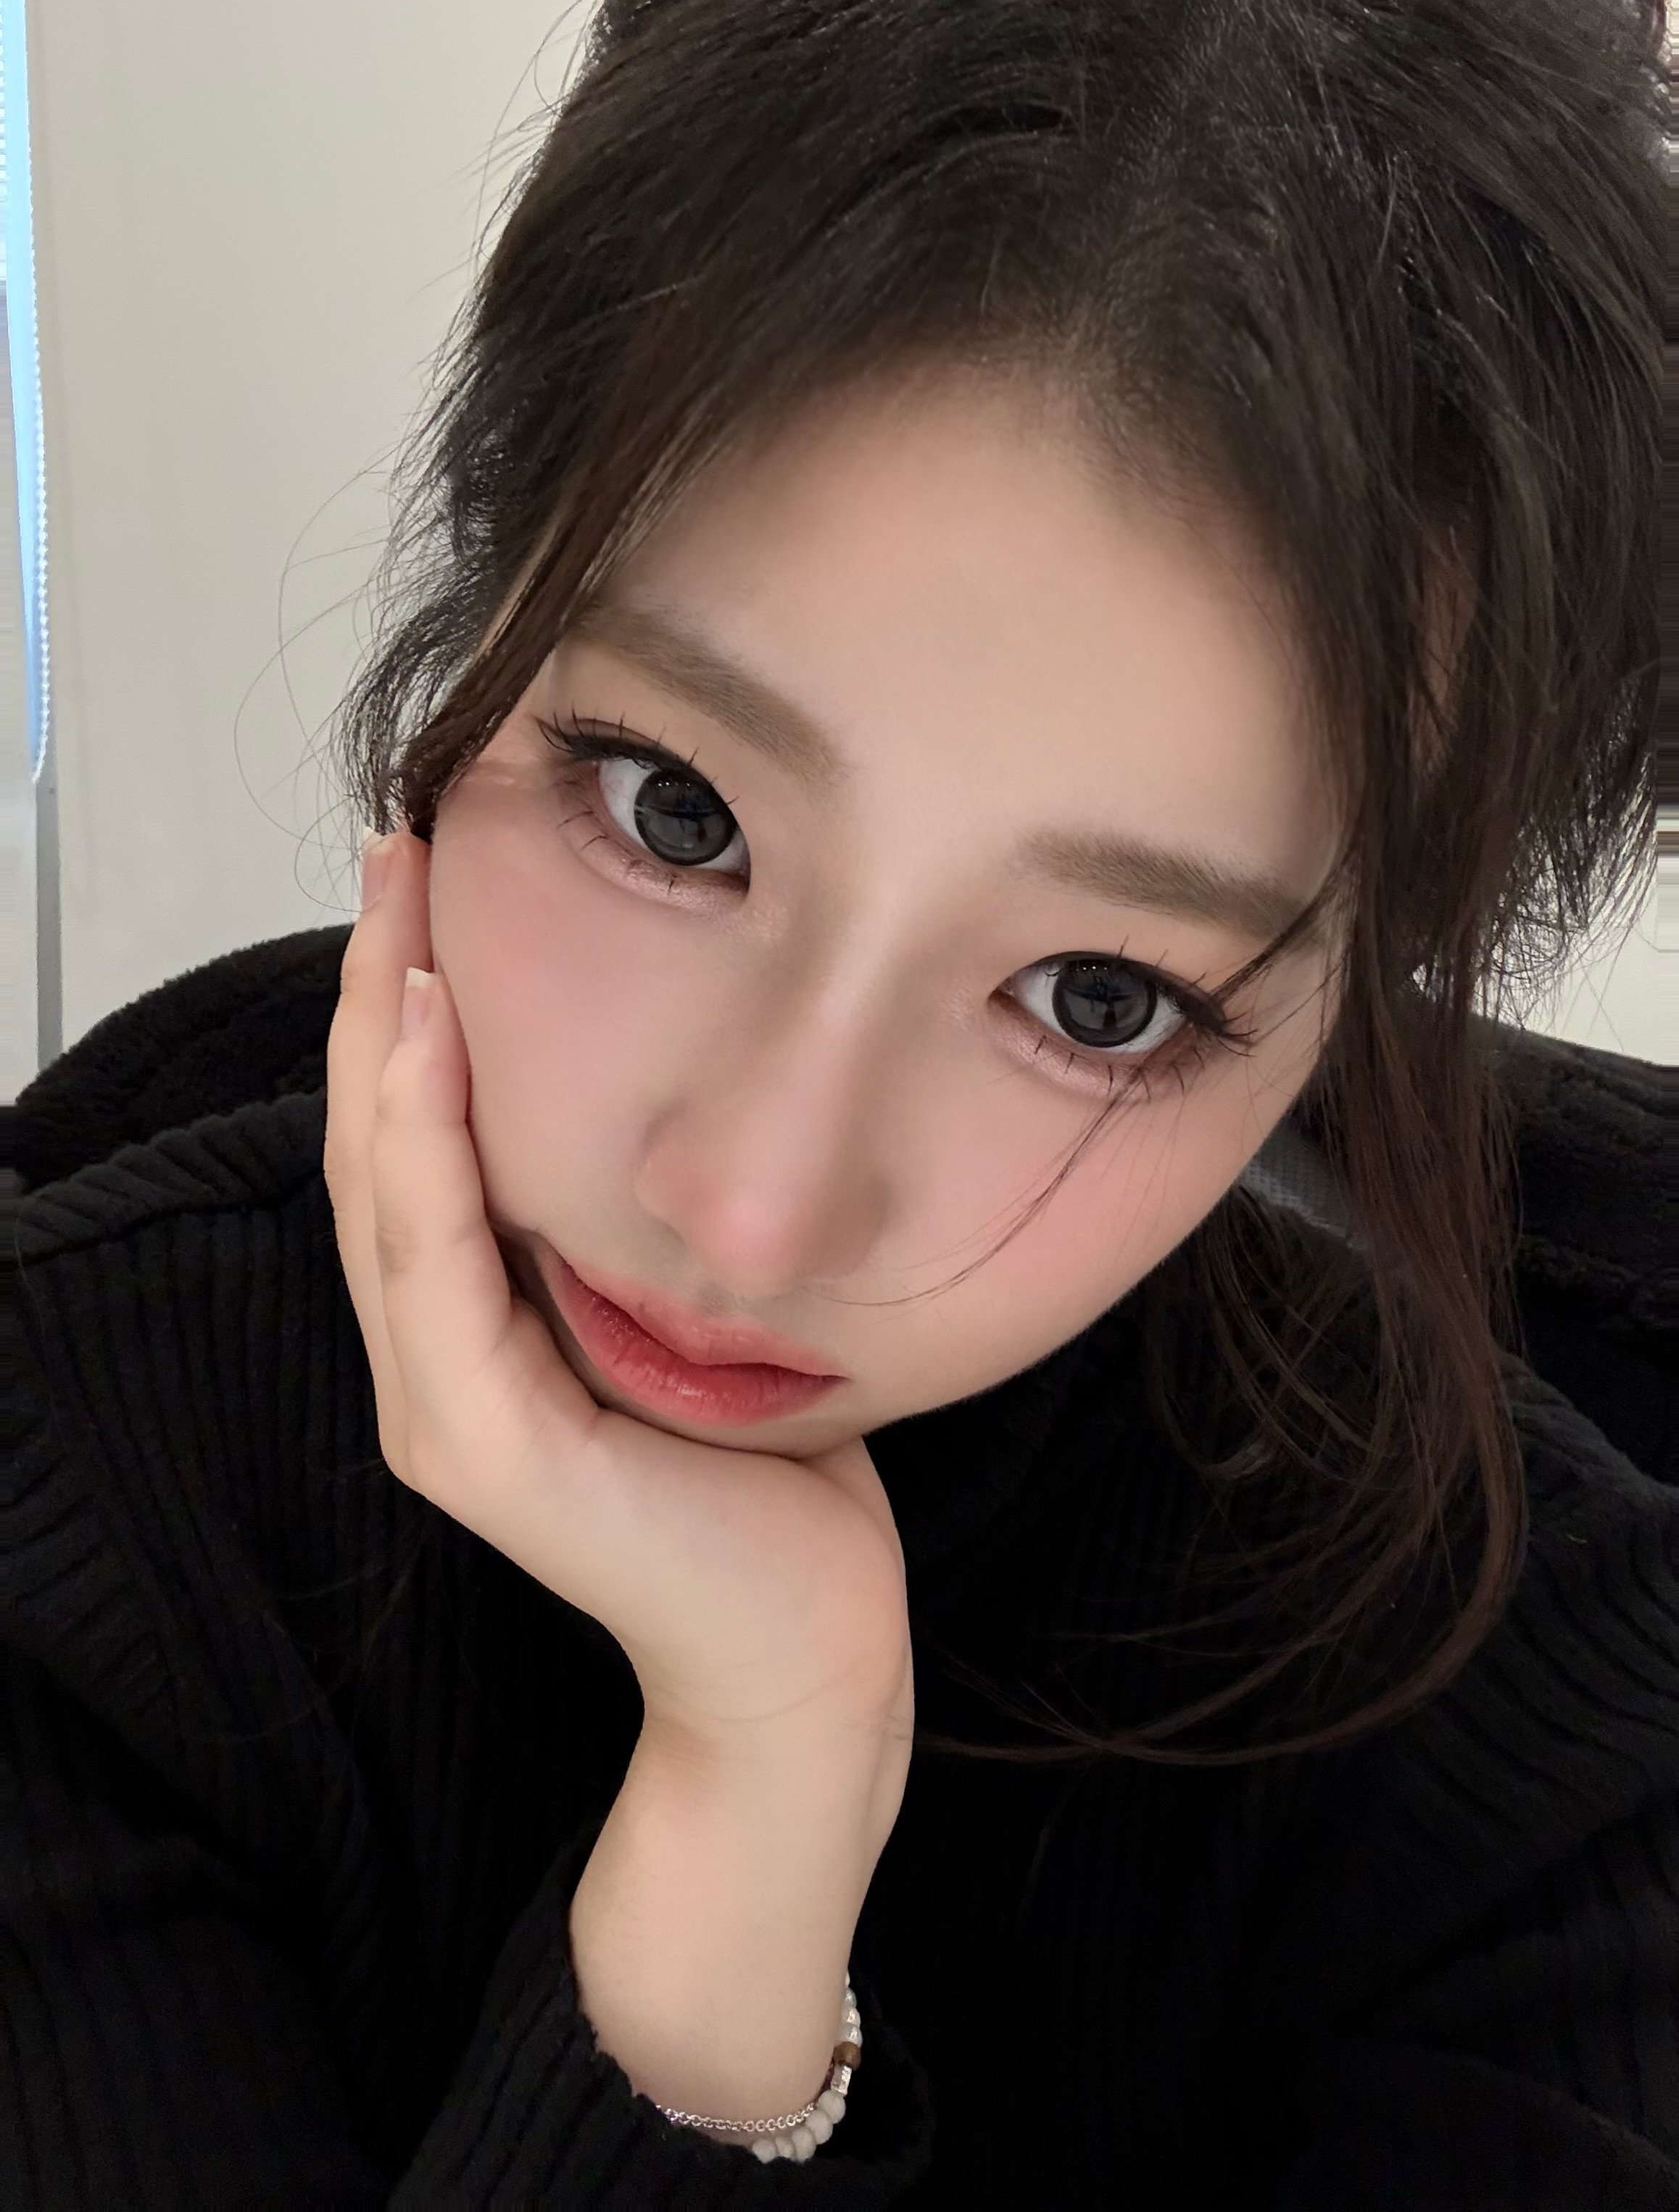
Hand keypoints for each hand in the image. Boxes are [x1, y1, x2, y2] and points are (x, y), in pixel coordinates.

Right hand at [324, 828, 913, 1780]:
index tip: (433, 882)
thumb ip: (626, 1233)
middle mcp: (430, 1361)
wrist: (805, 1643)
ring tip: (403, 908)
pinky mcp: (479, 1442)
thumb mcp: (684, 1313)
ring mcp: (440, 1404)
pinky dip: (423, 1143)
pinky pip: (433, 1263)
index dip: (408, 1010)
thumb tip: (657, 1091)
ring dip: (386, 1036)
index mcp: (474, 1330)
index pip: (414, 1144)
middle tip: (398, 849)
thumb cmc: (765, 1480)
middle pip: (374, 1142)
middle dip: (382, 989)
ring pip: (382, 1184)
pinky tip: (433, 1037)